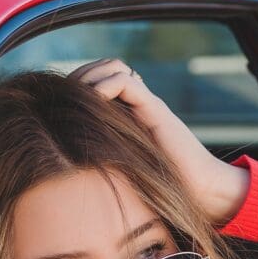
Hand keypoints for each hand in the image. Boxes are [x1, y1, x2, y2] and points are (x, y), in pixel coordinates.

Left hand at [67, 58, 249, 227]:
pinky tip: (93, 103)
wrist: (199, 190)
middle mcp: (137, 105)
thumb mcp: (121, 171)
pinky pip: (127, 83)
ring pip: (114, 68)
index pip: (98, 80)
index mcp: (128, 116)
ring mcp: (147, 105)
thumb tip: (66, 168)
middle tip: (62, 95)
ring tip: (76, 97)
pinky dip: (105, 86)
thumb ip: (101, 160)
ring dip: (90, 76)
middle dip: (79, 76)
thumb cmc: (161, 189)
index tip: (58, 101)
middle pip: (104, 68)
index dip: (77, 84)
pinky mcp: (156, 110)